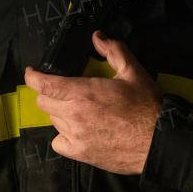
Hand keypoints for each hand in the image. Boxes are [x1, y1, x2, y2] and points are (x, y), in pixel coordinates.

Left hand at [26, 30, 161, 174]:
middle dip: (49, 92)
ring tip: (79, 110)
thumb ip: (113, 51)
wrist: (160, 141)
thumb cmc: (147, 106)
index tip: (32, 72)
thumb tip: (97, 37)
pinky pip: (58, 143)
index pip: (43, 84)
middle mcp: (74, 115)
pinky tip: (77, 131)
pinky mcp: (81, 154)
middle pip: (44, 101)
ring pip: (53, 120)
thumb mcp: (133, 71)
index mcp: (82, 93)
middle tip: (64, 90)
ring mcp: (76, 136)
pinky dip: (63, 136)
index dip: (32, 76)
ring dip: (60, 113)